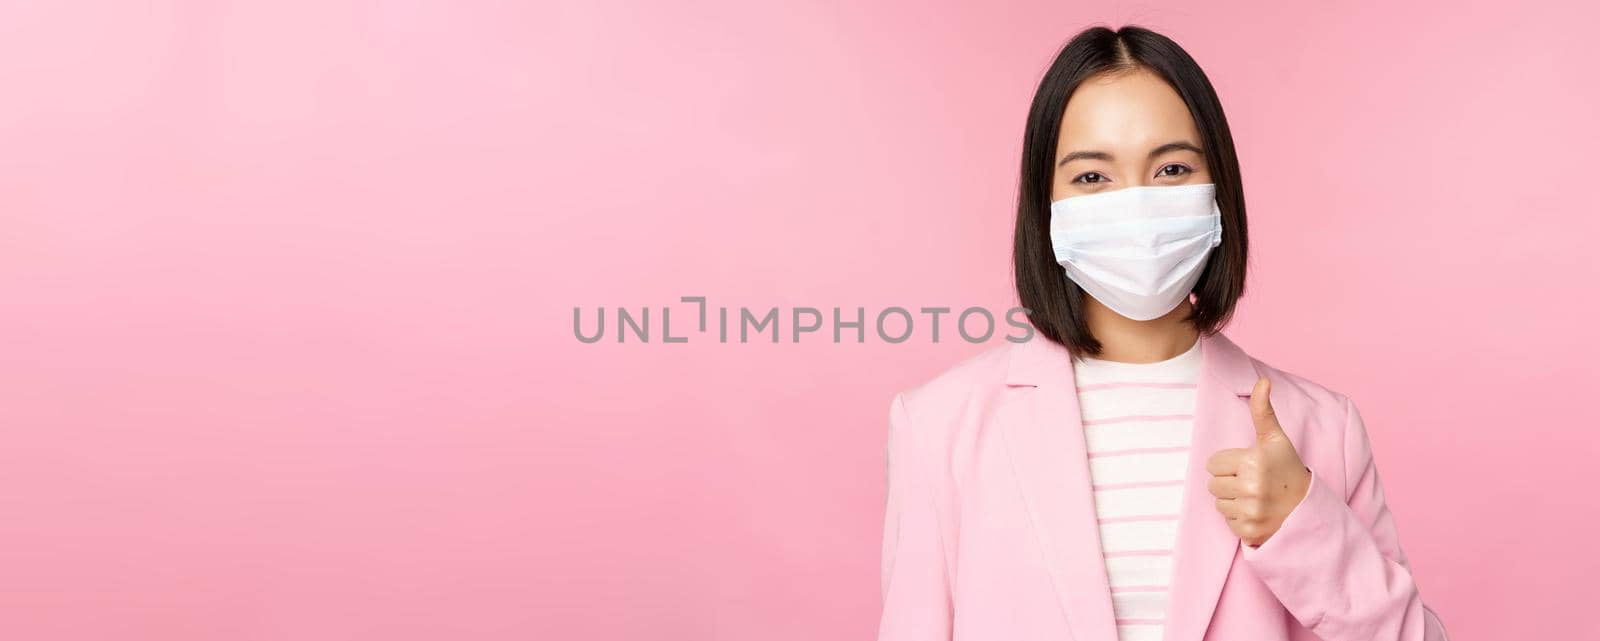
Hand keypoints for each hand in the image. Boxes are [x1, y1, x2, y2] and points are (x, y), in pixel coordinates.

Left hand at [1205, 377, 1311, 546]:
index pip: (1212, 464)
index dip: (1229, 464)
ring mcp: (1250, 512)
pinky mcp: (1249, 532)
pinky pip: (1227, 522)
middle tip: (1253, 483)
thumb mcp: (1276, 439)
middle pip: (1212, 485)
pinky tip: (1257, 513)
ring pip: (1218, 504)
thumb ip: (1263, 410)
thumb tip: (1262, 381)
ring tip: (1255, 497)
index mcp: (1253, 461)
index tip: (1249, 466)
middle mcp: (1251, 487)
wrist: (1307, 508)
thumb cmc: (1287, 469)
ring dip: (1233, 501)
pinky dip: (1239, 519)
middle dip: (1229, 482)